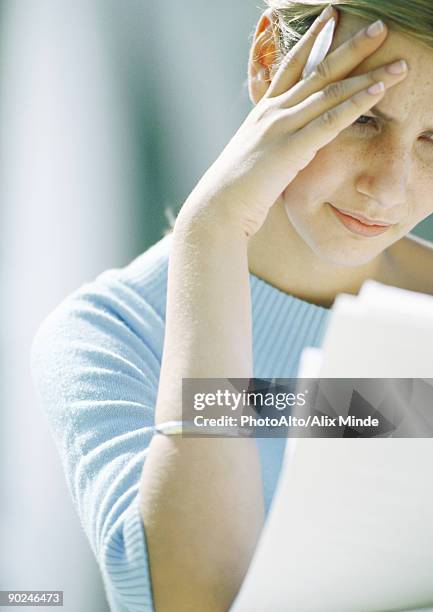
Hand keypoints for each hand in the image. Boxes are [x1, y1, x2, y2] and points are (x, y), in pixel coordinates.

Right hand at [178, 7, 407, 238]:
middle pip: (318, 70)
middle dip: (352, 47)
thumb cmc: (237, 188)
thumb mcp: (254, 154)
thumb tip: (285, 140)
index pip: (292, 64)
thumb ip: (271, 140)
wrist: (219, 207)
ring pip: (330, 93)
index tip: (332, 15)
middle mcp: (273, 111)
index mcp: (264, 110)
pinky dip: (355, 105)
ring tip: (398, 63)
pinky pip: (329, 122)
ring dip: (368, 75)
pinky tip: (377, 91)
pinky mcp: (291, 150)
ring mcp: (281, 128)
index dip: (314, 38)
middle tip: (380, 27)